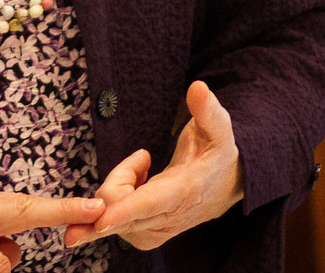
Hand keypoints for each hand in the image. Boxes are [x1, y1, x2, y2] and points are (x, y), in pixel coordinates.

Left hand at [64, 81, 244, 250]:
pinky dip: (115, 205)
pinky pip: (114, 225)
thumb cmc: (217, 153)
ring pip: (110, 217)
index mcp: (183, 191)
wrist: (226, 186)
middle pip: (117, 209)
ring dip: (118, 188)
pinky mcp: (147, 237)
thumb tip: (197, 87)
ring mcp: (156, 232)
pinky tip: (137, 187)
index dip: (122, 212)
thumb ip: (207, 109)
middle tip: (143, 157)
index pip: (149, 204)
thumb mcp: (219, 128)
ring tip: (143, 169)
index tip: (98, 220)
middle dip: (117, 180)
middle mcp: (168, 218)